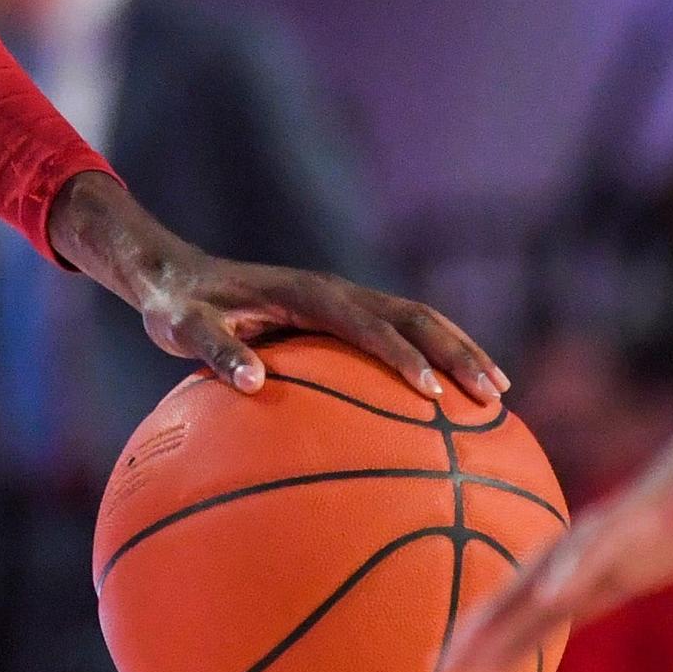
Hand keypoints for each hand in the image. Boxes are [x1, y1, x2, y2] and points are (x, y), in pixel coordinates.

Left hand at [48, 174, 503, 404]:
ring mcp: (343, 300)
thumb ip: (215, 351)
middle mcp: (334, 291)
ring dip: (460, 350)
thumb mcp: (183, 329)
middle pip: (413, 316)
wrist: (174, 275)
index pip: (367, 324)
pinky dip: (436, 356)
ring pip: (418, 320)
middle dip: (456, 352)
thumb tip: (254, 382)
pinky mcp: (342, 315)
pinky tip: (455, 397)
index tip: (432, 393)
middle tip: (494, 394)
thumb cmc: (177, 307)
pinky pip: (400, 333)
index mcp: (306, 294)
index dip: (401, 356)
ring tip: (499, 393)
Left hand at [453, 362, 672, 671]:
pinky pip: (627, 534)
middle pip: (549, 586)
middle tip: (440, 669)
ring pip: (568, 564)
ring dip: (517, 604)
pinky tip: (557, 593)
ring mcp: (651, 511)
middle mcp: (634, 531)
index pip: (574, 601)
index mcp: (651, 549)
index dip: (527, 634)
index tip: (481, 666)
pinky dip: (588, 562)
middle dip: (497, 627)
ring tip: (469, 647)